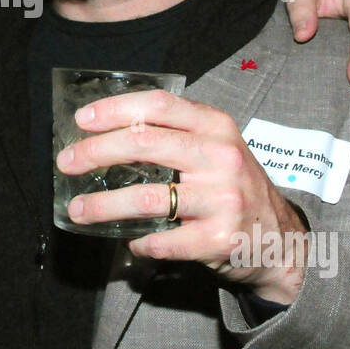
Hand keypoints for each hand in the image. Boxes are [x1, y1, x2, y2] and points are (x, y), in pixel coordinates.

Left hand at [57, 90, 307, 304]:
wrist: (282, 241)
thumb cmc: (234, 188)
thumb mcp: (218, 149)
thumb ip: (176, 135)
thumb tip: (106, 132)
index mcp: (216, 127)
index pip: (158, 106)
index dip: (114, 109)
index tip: (82, 119)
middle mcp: (221, 158)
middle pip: (143, 144)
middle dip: (95, 152)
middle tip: (66, 163)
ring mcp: (222, 199)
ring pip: (145, 198)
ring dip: (102, 205)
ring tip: (78, 209)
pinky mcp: (219, 239)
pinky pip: (163, 241)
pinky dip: (138, 242)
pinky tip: (130, 242)